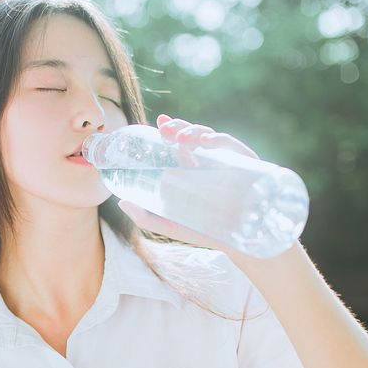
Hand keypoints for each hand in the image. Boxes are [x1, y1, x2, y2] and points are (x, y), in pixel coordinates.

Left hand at [117, 114, 259, 263]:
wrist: (238, 244)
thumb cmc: (204, 231)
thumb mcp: (170, 224)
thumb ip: (145, 216)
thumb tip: (121, 202)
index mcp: (195, 168)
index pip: (182, 141)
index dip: (171, 128)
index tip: (159, 123)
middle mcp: (211, 161)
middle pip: (194, 135)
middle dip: (178, 127)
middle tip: (164, 130)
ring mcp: (228, 162)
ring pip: (211, 136)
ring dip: (194, 131)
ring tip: (179, 138)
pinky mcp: (247, 166)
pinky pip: (233, 147)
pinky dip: (219, 140)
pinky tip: (205, 143)